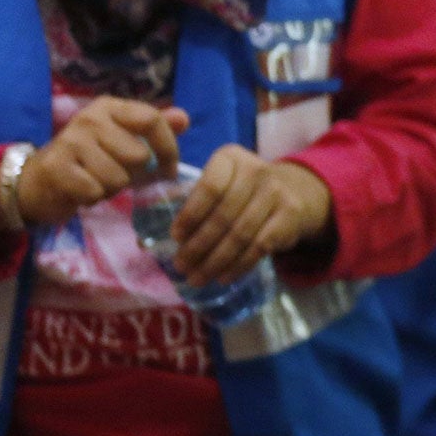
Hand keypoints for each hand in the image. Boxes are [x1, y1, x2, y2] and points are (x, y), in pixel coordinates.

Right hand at [15, 98, 188, 226]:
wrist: (38, 181)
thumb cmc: (90, 160)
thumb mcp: (123, 140)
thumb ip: (154, 129)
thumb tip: (183, 118)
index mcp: (109, 107)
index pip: (151, 120)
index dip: (168, 147)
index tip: (170, 169)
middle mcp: (89, 118)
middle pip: (139, 155)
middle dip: (132, 174)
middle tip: (113, 173)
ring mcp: (71, 140)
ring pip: (118, 178)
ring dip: (110, 188)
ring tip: (95, 180)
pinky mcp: (56, 167)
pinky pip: (95, 192)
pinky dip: (92, 198)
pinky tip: (80, 189)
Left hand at [169, 146, 333, 286]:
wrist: (293, 190)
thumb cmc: (240, 190)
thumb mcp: (217, 183)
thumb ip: (185, 204)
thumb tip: (142, 242)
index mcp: (230, 158)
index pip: (209, 187)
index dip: (190, 214)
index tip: (175, 237)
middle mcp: (256, 170)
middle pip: (223, 215)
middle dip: (198, 246)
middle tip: (181, 266)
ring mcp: (276, 192)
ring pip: (240, 235)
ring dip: (215, 261)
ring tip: (196, 278)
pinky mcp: (290, 215)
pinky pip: (259, 247)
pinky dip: (238, 266)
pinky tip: (223, 276)